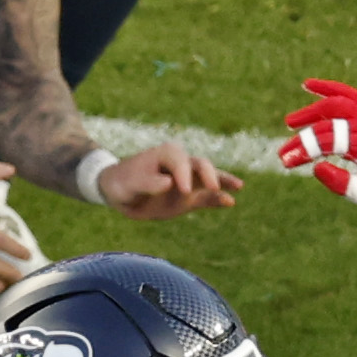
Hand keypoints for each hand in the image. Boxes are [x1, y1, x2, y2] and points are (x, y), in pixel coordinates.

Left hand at [95, 142, 238, 218]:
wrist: (118, 192)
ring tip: (238, 187)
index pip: (181, 162)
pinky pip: (206, 197)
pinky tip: (230, 202)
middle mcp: (181, 164)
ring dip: (223, 182)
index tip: (183, 191)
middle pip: (200, 165)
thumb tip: (169, 183)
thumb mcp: (130, 183)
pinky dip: (217, 199)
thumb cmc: (122, 182)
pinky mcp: (189, 196)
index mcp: (166, 153)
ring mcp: (187, 180)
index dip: (184, 175)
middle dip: (208, 175)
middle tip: (213, 188)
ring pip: (208, 179)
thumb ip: (148, 183)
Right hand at [282, 78, 356, 224]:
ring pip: (339, 102)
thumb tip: (316, 166)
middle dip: (304, 131)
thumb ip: (341, 183)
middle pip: (331, 117)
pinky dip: (330, 91)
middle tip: (284, 149)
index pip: (329, 139)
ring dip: (312, 109)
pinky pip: (349, 97)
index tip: (285, 162)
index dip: (304, 150)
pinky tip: (310, 87)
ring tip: (291, 122)